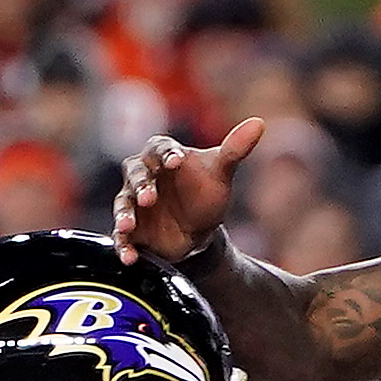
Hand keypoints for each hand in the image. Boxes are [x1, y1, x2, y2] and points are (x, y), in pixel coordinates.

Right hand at [114, 117, 263, 264]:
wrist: (199, 231)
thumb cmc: (205, 192)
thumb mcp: (221, 173)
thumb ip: (234, 149)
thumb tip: (258, 123)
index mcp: (162, 155)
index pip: (160, 148)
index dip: (167, 154)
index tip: (177, 161)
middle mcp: (142, 175)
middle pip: (135, 174)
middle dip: (141, 185)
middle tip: (150, 197)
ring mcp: (133, 203)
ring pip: (123, 204)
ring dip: (124, 215)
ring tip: (128, 226)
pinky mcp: (131, 230)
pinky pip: (122, 237)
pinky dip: (124, 246)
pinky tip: (130, 257)